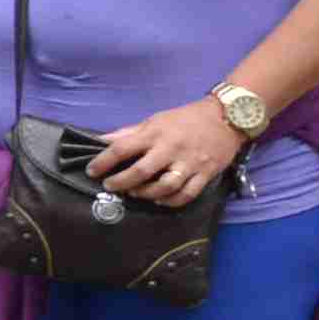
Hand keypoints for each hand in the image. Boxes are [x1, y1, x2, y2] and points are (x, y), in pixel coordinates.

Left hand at [91, 100, 248, 204]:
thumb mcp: (154, 120)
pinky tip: (160, 200)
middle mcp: (170, 149)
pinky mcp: (205, 174)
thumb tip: (100, 140)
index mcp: (155, 134)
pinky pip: (187, 194)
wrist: (226, 117)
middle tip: (110, 186)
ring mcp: (189, 163)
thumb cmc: (185, 119)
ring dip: (145, 194)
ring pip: (164, 187)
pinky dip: (171, 201)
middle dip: (121, 182)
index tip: (92, 171)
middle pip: (141, 172)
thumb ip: (128, 133)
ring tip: (135, 193)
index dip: (102, 162)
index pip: (121, 149)